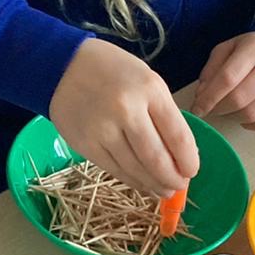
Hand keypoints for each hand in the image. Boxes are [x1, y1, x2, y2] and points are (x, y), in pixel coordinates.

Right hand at [48, 39, 197, 197]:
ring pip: (135, 169)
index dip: (189, 161)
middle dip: (173, 179)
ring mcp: (103, 129)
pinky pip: (114, 170)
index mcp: (150, 90)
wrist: (63, 65)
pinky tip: (141, 183)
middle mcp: (127, 110)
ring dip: (153, 184)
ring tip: (162, 189)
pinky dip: (131, 181)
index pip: (178, 137)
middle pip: (157, 159)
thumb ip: (164, 115)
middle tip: (179, 186)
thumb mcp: (147, 81)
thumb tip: (181, 156)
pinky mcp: (85, 144)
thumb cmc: (112, 71)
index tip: (192, 172)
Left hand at [193, 30, 254, 131]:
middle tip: (212, 109)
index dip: (208, 98)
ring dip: (234, 117)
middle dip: (219, 109)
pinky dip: (251, 124)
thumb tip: (202, 97)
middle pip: (240, 99)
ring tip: (231, 108)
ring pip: (253, 115)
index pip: (228, 78)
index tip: (197, 109)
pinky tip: (248, 113)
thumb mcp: (231, 48)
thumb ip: (213, 69)